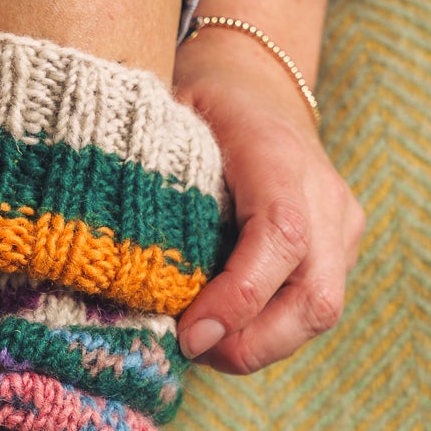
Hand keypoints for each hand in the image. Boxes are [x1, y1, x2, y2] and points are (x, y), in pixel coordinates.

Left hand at [171, 0, 363, 375]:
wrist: (254, 79)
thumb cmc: (194, 103)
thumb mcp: (162, 119)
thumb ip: (144, 174)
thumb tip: (89, 242)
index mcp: (277, 156)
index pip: (279, 237)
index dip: (237, 297)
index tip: (186, 335)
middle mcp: (323, 191)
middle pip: (315, 297)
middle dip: (249, 344)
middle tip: (187, 351)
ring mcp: (340, 221)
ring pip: (320, 311)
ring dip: (258, 345)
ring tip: (201, 344)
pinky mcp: (342, 244)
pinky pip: (315, 305)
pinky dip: (268, 329)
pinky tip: (222, 326)